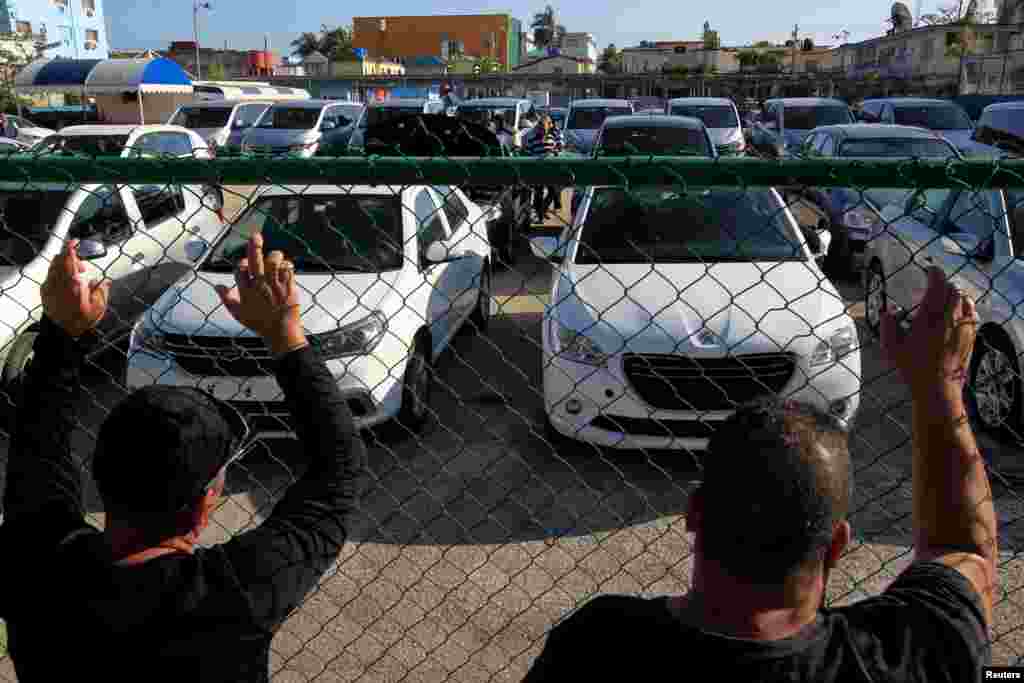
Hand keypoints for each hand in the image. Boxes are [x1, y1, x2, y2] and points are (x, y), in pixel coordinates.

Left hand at [40, 239, 110, 338]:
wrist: (61, 332)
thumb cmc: (80, 320)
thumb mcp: (98, 307)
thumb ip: (102, 290)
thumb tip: (105, 281)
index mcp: (73, 283)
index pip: (69, 258)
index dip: (71, 247)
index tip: (75, 242)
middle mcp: (59, 281)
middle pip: (60, 259)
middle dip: (71, 257)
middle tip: (83, 265)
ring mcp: (50, 285)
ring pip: (54, 265)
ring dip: (64, 264)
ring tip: (76, 274)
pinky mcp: (45, 291)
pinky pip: (51, 275)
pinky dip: (58, 273)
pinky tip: (67, 283)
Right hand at [214, 233, 306, 355]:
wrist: (281, 333)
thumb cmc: (260, 324)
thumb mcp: (239, 314)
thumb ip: (227, 299)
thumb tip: (217, 286)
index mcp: (247, 291)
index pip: (240, 270)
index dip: (241, 263)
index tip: (244, 262)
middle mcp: (260, 286)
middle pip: (255, 261)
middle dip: (254, 247)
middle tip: (256, 236)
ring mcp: (275, 285)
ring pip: (273, 262)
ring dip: (274, 256)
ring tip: (275, 256)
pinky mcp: (288, 287)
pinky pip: (288, 269)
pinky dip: (287, 264)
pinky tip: (286, 266)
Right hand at [881, 266, 978, 399]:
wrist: (938, 388)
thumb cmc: (913, 368)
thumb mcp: (891, 348)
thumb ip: (888, 325)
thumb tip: (889, 310)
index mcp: (929, 318)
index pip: (937, 285)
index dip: (934, 273)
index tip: (929, 270)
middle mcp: (949, 319)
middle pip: (953, 289)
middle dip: (943, 283)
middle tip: (934, 285)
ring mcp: (963, 327)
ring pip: (965, 299)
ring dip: (955, 293)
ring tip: (945, 297)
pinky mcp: (970, 336)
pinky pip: (972, 312)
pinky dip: (965, 306)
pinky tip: (957, 312)